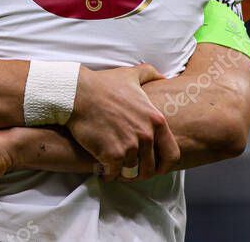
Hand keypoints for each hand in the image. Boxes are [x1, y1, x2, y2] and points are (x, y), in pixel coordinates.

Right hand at [65, 64, 179, 182]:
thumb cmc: (103, 83)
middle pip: (151, 168)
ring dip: (123, 173)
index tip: (155, 167)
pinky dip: (108, 174)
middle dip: (140, 171)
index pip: (172, 155)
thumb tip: (163, 77)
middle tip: (129, 169)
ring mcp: (130, 146)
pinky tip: (102, 169)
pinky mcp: (112, 154)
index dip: (164, 165)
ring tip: (115, 168)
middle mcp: (146, 135)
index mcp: (156, 120)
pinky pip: (114, 174)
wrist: (77, 93)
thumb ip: (150, 74)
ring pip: (132, 173)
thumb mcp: (131, 74)